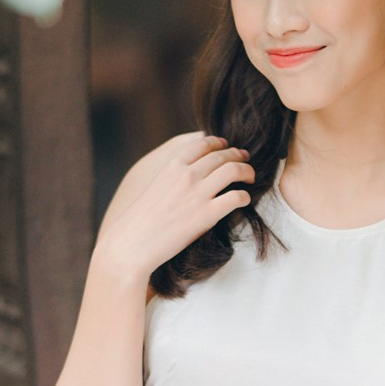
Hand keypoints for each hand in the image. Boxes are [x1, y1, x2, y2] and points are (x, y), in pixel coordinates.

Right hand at [95, 133, 255, 284]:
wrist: (133, 242)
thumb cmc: (140, 219)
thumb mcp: (154, 186)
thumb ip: (172, 175)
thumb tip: (188, 172)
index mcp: (172, 166)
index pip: (202, 143)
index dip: (218, 142)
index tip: (225, 145)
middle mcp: (186, 175)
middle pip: (221, 155)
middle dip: (237, 155)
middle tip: (244, 159)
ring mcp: (198, 194)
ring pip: (233, 170)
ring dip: (246, 171)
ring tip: (250, 177)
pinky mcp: (207, 215)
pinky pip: (236, 197)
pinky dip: (244, 196)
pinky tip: (244, 199)